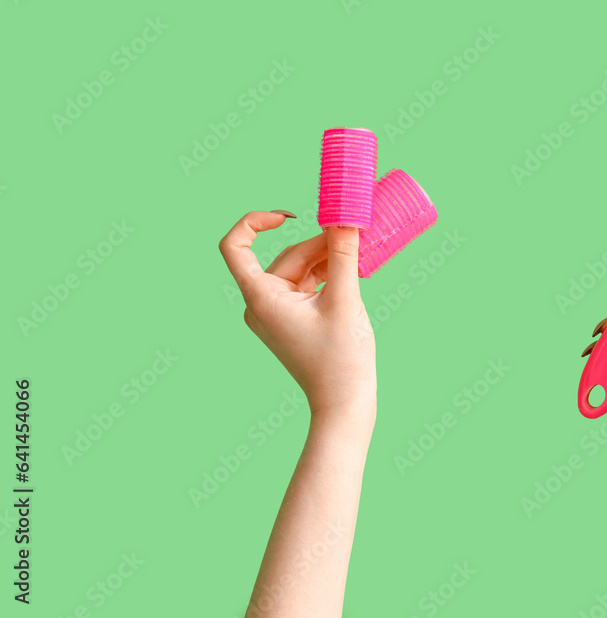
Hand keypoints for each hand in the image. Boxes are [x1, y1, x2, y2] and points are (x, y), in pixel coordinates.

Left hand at [219, 211, 375, 424]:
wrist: (345, 402)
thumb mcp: (345, 299)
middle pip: (286, 257)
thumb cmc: (341, 357)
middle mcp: (261, 304)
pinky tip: (353, 271)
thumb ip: (343, 254)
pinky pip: (306, 285)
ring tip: (359, 257)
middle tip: (355, 238)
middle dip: (321, 246)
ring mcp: (276, 313)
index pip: (235, 247)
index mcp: (261, 298)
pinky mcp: (292, 319)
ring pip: (300, 269)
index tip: (289, 216)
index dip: (255, 222)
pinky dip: (328, 275)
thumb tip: (344, 217)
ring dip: (328, 260)